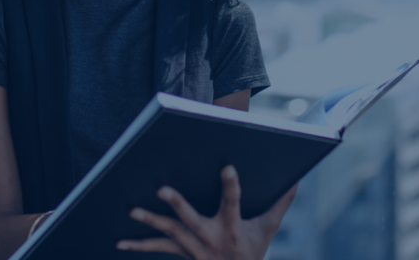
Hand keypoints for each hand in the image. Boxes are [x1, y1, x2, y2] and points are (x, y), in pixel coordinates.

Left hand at [116, 165, 297, 259]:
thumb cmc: (254, 249)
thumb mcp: (269, 227)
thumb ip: (281, 202)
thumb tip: (297, 177)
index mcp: (233, 228)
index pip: (233, 203)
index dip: (231, 186)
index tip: (227, 167)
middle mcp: (212, 238)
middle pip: (191, 220)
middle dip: (177, 205)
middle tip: (163, 189)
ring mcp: (194, 248)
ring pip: (170, 233)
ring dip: (151, 223)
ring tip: (134, 210)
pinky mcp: (183, 253)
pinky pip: (158, 250)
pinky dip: (140, 245)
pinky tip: (121, 241)